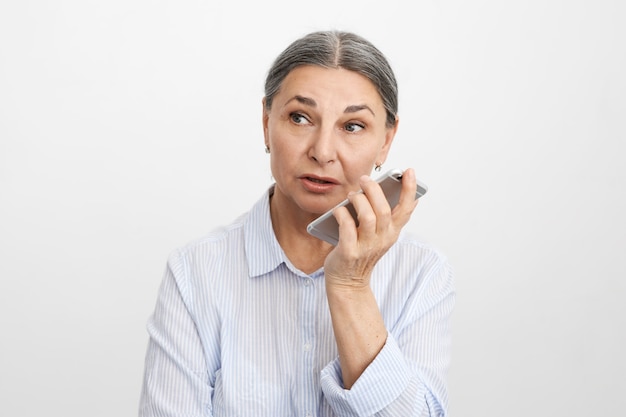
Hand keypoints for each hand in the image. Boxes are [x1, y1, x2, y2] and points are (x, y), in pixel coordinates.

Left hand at [323, 168, 418, 290]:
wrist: (348, 282)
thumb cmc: (361, 252)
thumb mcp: (378, 235)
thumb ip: (385, 217)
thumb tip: (388, 192)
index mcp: (391, 233)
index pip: (406, 210)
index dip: (409, 189)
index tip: (409, 171)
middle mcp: (382, 239)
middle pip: (384, 210)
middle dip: (374, 190)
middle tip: (364, 179)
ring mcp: (366, 247)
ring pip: (368, 217)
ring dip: (358, 201)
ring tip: (351, 194)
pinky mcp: (349, 253)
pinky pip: (347, 228)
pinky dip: (342, 215)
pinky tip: (338, 210)